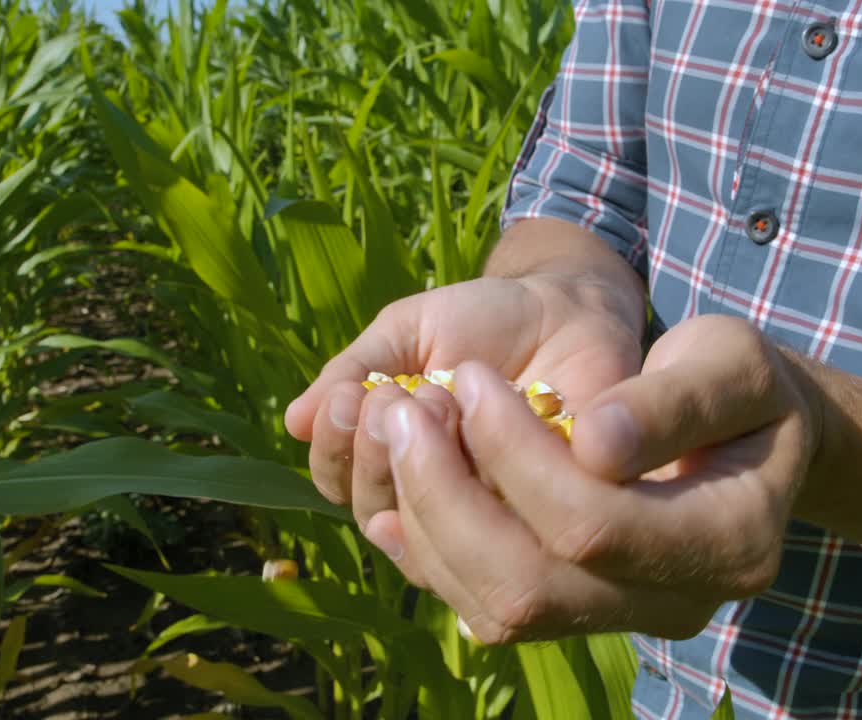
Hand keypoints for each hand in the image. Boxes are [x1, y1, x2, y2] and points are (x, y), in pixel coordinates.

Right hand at [283, 272, 643, 573]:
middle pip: (376, 512)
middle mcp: (437, 492)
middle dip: (373, 451)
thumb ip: (356, 370)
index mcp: (395, 454)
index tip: (350, 398)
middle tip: (394, 396)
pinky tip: (480, 426)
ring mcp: (490, 507)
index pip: (341, 481)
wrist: (568, 304)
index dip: (335, 450)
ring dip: (422, 461)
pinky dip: (483, 474)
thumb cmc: (483, 319)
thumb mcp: (409, 331)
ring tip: (437, 399)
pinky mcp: (547, 508)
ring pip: (431, 526)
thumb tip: (293, 421)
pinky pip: (502, 522)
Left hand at [378, 315, 822, 641]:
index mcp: (730, 543)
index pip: (595, 523)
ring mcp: (621, 620)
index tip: (473, 377)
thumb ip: (676, 401)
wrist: (745, 437)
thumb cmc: (744, 388)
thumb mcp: (733, 364)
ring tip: (399, 431)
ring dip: (427, 520)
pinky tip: (395, 495)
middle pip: (529, 585)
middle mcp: (675, 605)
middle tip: (406, 410)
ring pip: (496, 608)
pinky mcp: (576, 614)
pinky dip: (430, 553)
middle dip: (448, 495)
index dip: (516, 454)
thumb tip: (592, 441)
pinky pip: (486, 607)